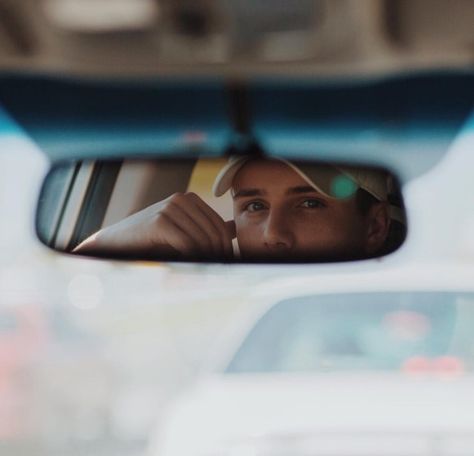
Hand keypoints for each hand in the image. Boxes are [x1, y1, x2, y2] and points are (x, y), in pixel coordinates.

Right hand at [74, 192, 235, 259]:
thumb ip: (206, 228)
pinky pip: (187, 244)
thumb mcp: (182, 232)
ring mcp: (170, 208)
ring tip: (208, 272)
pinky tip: (192, 267)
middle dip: (220, 253)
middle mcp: (181, 199)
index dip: (226, 246)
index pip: (219, 224)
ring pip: (202, 239)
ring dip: (208, 258)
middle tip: (220, 270)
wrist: (116, 242)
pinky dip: (193, 258)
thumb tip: (234, 229)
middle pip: (214, 232)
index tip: (227, 263)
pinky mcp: (160, 221)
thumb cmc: (150, 240)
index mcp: (190, 199)